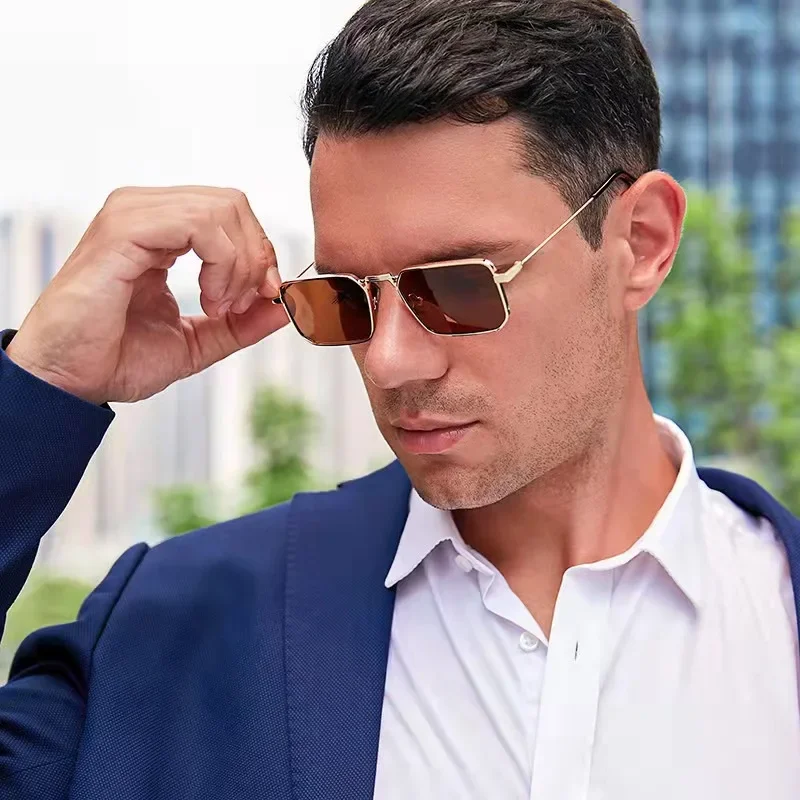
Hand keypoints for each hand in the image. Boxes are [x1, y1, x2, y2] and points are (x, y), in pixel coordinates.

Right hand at [5, 186, 289, 404]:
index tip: (263, 298)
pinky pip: (198, 224)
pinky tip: (210, 300)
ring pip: (221, 209)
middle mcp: (146, 214)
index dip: (259, 253)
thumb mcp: (197, 341)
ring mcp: (132, 216)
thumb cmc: (116, 358)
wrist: (69, 381)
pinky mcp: (123, 230)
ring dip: (240, 264)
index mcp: (161, 232)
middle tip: (245, 303)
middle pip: (233, 204)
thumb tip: (283, 307)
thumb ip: (241, 324)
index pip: (230, 214)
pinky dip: (222, 263)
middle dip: (256, 257)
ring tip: (222, 307)